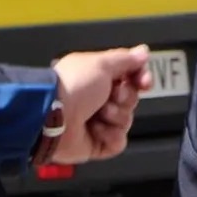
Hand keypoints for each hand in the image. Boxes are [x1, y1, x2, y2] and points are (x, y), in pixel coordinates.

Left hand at [48, 45, 152, 163]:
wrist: (52, 116)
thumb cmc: (72, 87)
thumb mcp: (102, 63)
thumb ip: (126, 59)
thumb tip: (143, 52)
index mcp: (96, 76)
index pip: (129, 76)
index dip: (140, 78)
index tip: (144, 81)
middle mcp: (96, 98)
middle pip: (130, 99)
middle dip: (125, 98)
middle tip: (111, 96)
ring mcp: (95, 121)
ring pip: (126, 121)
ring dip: (116, 117)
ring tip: (99, 114)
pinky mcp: (94, 143)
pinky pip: (118, 143)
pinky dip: (111, 137)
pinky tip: (97, 130)